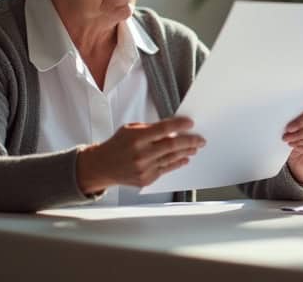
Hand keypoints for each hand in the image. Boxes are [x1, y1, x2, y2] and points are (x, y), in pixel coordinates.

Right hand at [76, 116, 205, 193]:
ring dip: (187, 152)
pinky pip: (166, 169)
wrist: (101, 166)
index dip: (179, 125)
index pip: (164, 129)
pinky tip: (185, 158)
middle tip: (200, 139)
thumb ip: (150, 129)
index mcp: (136, 138)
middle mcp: (141, 154)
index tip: (190, 123)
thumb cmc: (117, 145)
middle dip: (190, 141)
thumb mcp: (130, 129)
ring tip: (196, 147)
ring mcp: (144, 169)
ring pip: (171, 158)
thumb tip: (173, 128)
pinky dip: (177, 163)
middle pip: (172, 146)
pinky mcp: (146, 179)